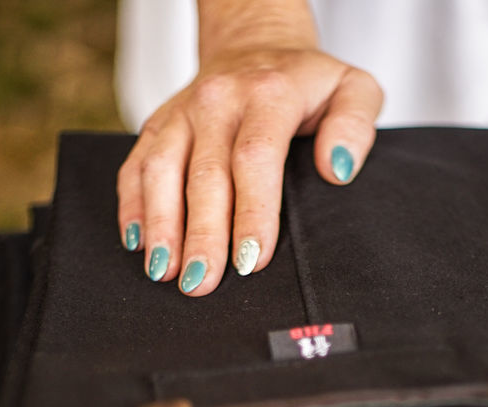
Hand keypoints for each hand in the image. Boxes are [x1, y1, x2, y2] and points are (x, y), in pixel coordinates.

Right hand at [116, 46, 381, 295]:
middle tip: (202, 282)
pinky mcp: (158, 123)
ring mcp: (182, 111)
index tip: (253, 259)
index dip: (252, 213)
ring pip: (161, 170)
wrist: (255, 43)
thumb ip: (355, 124)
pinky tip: (137, 243)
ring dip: (160, 225)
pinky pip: (136, 165)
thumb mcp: (353, 88)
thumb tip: (337, 168)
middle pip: (205, 175)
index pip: (255, 158)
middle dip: (202, 235)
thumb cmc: (307, 82)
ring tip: (164, 271)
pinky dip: (133, 206)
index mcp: (269, 94)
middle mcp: (219, 100)